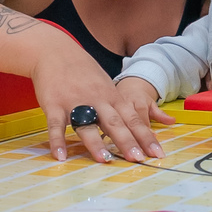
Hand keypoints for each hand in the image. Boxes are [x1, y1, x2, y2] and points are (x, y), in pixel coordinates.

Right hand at [31, 43, 168, 163]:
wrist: (56, 52)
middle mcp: (97, 100)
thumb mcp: (107, 86)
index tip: (157, 153)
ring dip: (96, 143)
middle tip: (138, 158)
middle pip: (115, 123)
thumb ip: (119, 106)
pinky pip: (56, 125)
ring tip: (105, 160)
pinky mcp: (54, 105)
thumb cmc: (84, 72)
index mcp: (112, 97)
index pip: (133, 119)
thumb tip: (138, 125)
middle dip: (127, 142)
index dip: (146, 137)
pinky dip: (57, 141)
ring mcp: (74, 102)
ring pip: (87, 124)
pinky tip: (59, 156)